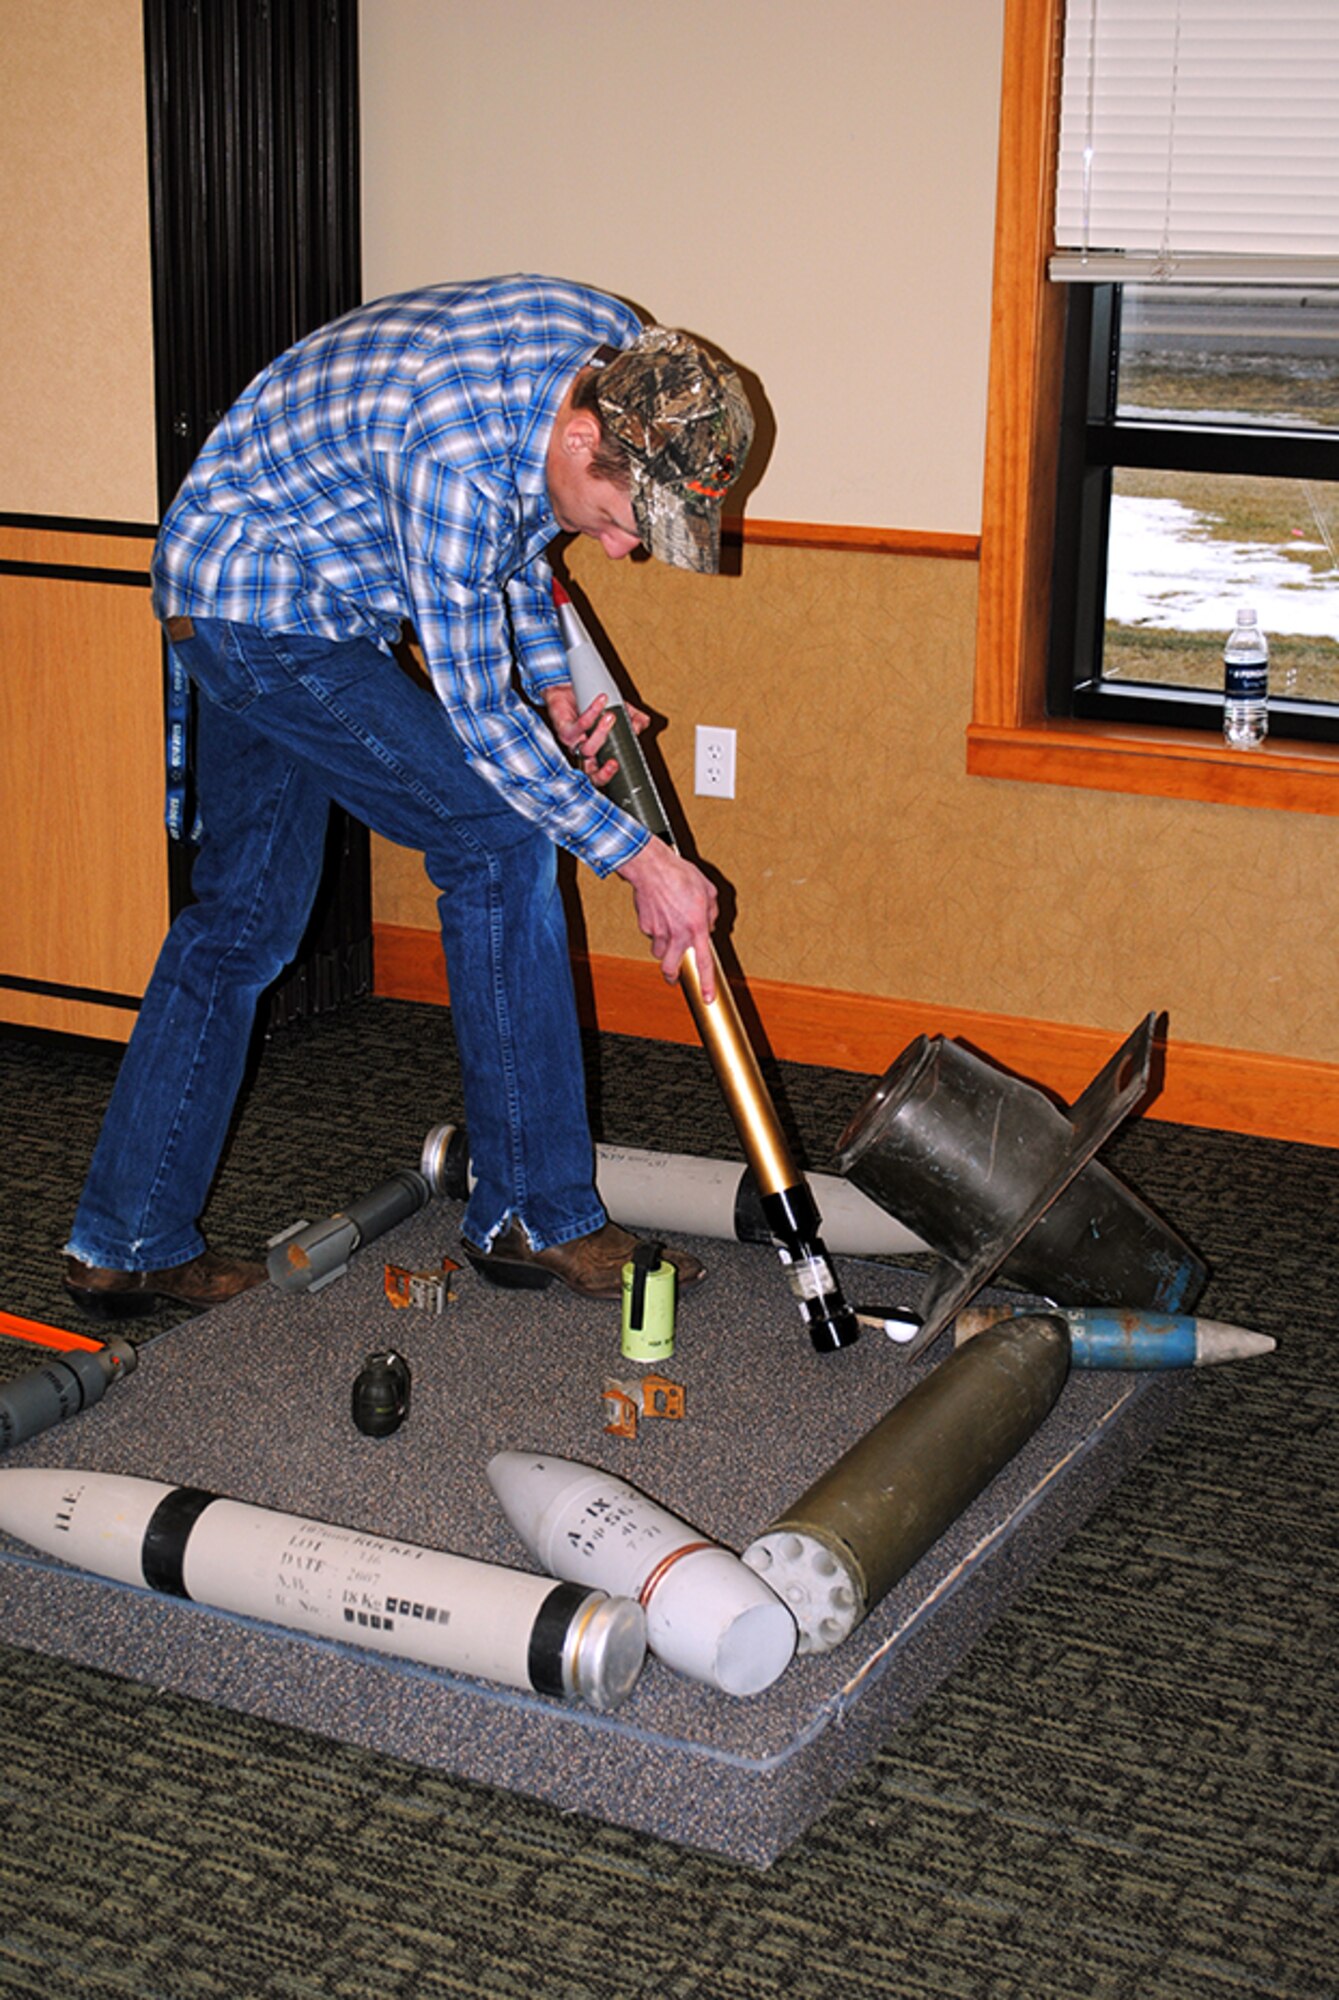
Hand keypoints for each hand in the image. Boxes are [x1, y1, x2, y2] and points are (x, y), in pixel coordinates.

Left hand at [544, 682, 650, 787]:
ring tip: (611, 716)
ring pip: (587, 749)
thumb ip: (635, 719)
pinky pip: (578, 726)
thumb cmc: (590, 704)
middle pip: (590, 773)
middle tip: (614, 762)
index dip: (606, 776)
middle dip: (602, 772)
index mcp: (596, 752)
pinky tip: (601, 702)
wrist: (566, 688)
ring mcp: (573, 742)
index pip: (599, 775)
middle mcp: (583, 751)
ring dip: (601, 733)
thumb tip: (641, 725)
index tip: (617, 765)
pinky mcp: (563, 728)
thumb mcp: (620, 711)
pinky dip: (592, 713)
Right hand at [616, 837, 718, 997]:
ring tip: (668, 934)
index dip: (706, 984)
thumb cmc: (680, 875)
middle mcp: (678, 934)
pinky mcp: (646, 925)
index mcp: (697, 927)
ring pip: (659, 952)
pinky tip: (659, 914)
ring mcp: (659, 931)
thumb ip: (712, 912)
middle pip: (671, 969)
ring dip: (664, 949)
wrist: (652, 867)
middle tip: (675, 976)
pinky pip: (651, 934)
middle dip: (672, 976)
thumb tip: (710, 925)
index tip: (707, 998)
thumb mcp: (708, 891)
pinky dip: (656, 929)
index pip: (703, 963)